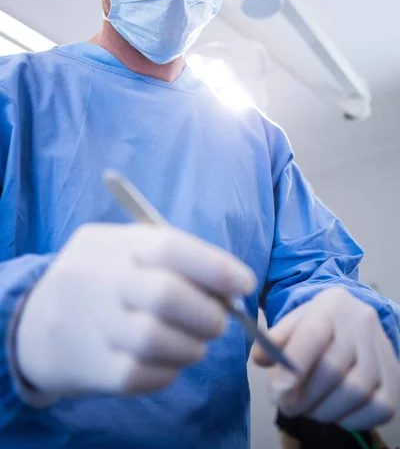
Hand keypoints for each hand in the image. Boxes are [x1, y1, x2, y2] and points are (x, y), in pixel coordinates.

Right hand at [16, 223, 255, 397]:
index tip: (243, 283)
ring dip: (192, 346)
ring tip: (196, 344)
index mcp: (113, 243)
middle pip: (166, 295)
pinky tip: (168, 362)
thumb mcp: (124, 249)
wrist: (33, 320)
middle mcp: (98, 279)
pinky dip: (168, 372)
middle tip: (220, 321)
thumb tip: (231, 286)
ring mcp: (90, 323)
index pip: (170, 247)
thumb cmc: (99, 278)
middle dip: (208, 312)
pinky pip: (141, 376)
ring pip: (156, 341)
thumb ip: (174, 260)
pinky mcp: (88, 366)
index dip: (215, 266)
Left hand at [253, 288, 399, 428]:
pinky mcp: (394, 377)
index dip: (295, 365)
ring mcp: (382, 348)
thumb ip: (273, 340)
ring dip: (324, 409)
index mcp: (331, 303)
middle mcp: (362, 321)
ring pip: (356, 391)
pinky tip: (332, 411)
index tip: (277, 392)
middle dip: (304, 396)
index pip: (314, 333)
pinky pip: (378, 408)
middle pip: (333, 368)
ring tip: (307, 409)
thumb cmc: (316, 325)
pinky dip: (351, 418)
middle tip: (286, 406)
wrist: (352, 320)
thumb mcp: (292, 323)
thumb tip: (260, 358)